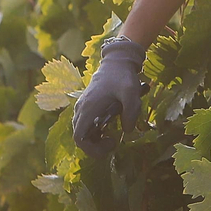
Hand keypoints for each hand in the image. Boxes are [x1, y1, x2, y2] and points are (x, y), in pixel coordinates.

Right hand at [71, 35, 147, 156]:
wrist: (116, 62)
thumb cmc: (122, 76)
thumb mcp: (131, 92)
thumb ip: (131, 112)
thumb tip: (127, 131)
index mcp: (88, 108)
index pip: (79, 138)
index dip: (92, 149)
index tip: (111, 143)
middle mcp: (81, 109)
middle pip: (80, 137)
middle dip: (96, 146)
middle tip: (113, 141)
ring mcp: (82, 107)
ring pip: (82, 132)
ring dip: (95, 139)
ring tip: (112, 135)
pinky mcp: (87, 106)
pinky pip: (86, 125)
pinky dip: (96, 132)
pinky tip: (110, 128)